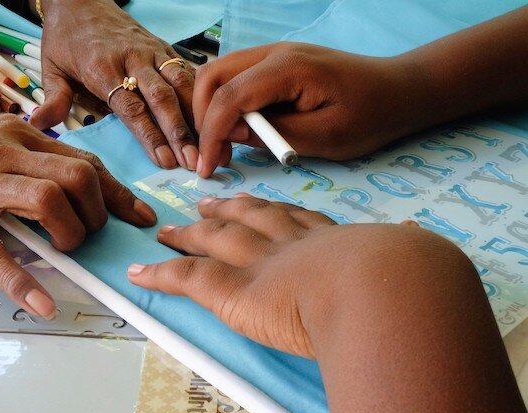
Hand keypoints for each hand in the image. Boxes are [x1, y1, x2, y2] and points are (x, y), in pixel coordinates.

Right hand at [0, 114, 156, 317]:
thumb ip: (25, 158)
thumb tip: (66, 184)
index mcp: (18, 137)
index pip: (84, 161)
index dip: (119, 192)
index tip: (140, 216)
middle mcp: (6, 153)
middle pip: (79, 177)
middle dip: (101, 213)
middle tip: (93, 237)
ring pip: (50, 200)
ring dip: (73, 233)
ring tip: (68, 251)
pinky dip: (24, 281)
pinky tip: (44, 304)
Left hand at [29, 0, 198, 169]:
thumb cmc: (66, 37)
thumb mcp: (50, 66)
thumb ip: (53, 98)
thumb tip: (40, 125)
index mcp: (102, 67)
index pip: (131, 107)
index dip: (150, 135)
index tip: (164, 160)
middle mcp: (132, 58)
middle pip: (162, 98)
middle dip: (180, 132)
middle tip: (193, 161)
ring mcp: (151, 51)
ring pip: (181, 83)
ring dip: (196, 115)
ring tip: (211, 143)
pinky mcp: (163, 47)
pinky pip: (186, 71)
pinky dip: (201, 94)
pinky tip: (213, 118)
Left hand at [125, 194, 466, 358]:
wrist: (378, 284)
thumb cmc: (402, 276)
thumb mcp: (410, 256)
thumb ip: (407, 250)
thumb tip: (416, 237)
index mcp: (328, 240)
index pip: (293, 218)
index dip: (272, 209)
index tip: (261, 202)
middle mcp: (287, 243)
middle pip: (247, 218)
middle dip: (225, 209)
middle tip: (206, 202)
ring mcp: (255, 262)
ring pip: (211, 240)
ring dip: (187, 232)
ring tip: (168, 227)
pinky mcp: (229, 289)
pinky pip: (184, 277)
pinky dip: (158, 274)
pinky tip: (137, 273)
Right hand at [193, 43, 417, 176]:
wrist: (400, 90)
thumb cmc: (371, 116)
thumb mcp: (325, 137)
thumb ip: (274, 135)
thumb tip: (230, 134)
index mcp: (288, 68)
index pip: (229, 96)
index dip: (211, 134)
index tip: (207, 168)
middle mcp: (274, 52)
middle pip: (212, 76)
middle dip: (202, 118)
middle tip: (213, 157)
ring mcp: (273, 53)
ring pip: (219, 74)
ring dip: (210, 110)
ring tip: (223, 147)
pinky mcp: (276, 63)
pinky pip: (236, 78)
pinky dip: (225, 104)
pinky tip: (238, 132)